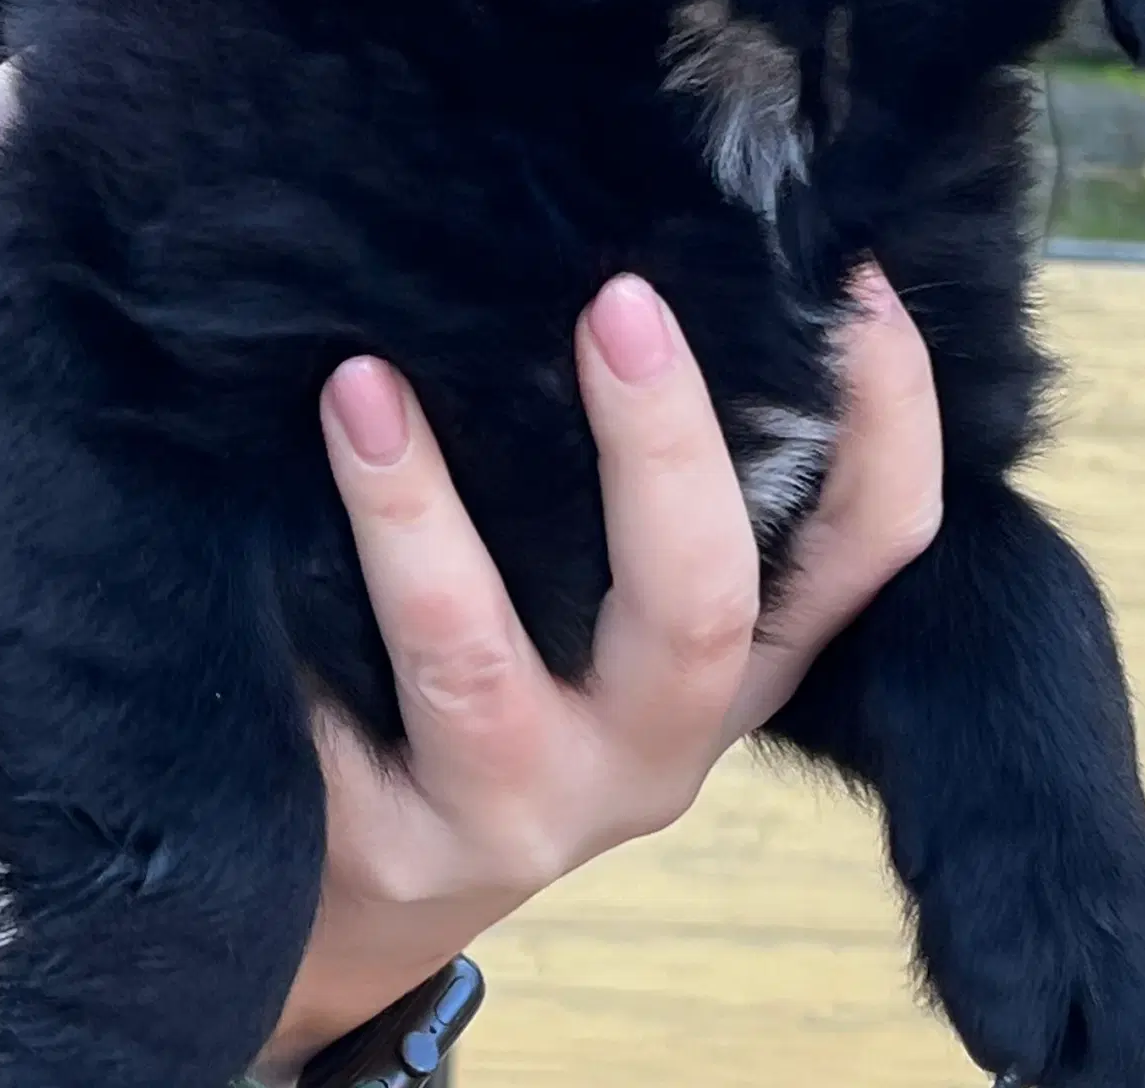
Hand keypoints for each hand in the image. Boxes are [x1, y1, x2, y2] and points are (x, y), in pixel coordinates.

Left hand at [259, 267, 941, 1077]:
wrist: (369, 886)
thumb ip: (635, 489)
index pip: (868, 551)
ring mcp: (520, 807)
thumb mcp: (604, 606)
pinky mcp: (390, 839)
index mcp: (736, 670)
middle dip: (663, 448)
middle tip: (616, 302)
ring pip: (477, 662)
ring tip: (361, 386)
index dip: (888, 418)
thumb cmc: (502, 687)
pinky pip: (338, 708)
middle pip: (699, 609)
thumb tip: (632, 259)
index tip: (857, 274)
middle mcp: (655, 749)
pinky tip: (256, 491)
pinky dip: (301, 589)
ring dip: (415, 511)